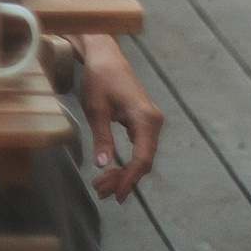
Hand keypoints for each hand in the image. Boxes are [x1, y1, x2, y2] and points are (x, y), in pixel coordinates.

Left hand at [77, 34, 161, 201]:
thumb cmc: (99, 79)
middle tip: (103, 193)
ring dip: (125, 172)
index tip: (116, 193)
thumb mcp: (96, 109)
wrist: (106, 56)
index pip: (142, 158)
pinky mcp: (144, 121)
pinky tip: (114, 172)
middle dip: (124, 179)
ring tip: (104, 187)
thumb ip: (102, 137)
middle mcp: (154, 122)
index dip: (129, 178)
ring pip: (142, 156)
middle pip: (144, 160)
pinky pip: (140, 147)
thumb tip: (104, 165)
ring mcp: (151, 122)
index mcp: (145, 119)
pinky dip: (127, 161)